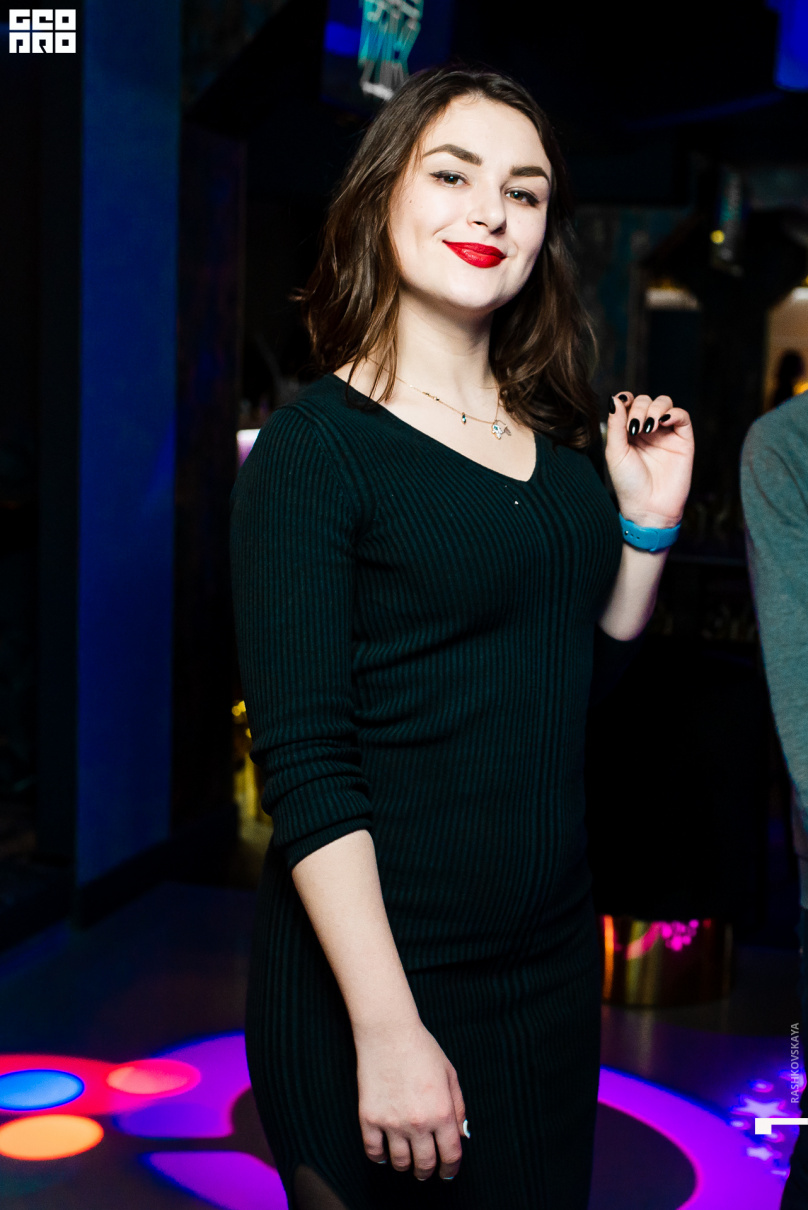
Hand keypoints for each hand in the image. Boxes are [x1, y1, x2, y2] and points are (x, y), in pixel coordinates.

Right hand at [354, 1017, 465, 1181]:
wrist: (388, 1032)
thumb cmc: (421, 1048)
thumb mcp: (450, 1074)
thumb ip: (458, 1107)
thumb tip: (461, 1135)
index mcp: (442, 1112)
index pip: (450, 1155)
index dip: (450, 1169)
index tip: (447, 1173)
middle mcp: (418, 1122)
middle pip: (425, 1164)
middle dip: (427, 1171)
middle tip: (425, 1170)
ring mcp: (392, 1122)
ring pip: (400, 1162)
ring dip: (405, 1165)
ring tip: (406, 1159)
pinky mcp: (369, 1118)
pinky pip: (373, 1151)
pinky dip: (380, 1157)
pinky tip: (384, 1152)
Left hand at [605, 392, 693, 527]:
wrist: (649, 507)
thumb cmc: (629, 484)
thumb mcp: (615, 452)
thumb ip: (615, 425)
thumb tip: (614, 399)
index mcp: (628, 432)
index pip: (629, 403)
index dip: (626, 398)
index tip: (622, 404)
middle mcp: (647, 429)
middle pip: (646, 400)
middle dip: (639, 408)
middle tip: (635, 428)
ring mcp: (666, 433)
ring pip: (664, 403)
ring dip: (655, 408)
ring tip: (648, 427)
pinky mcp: (683, 439)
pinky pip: (682, 416)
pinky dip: (673, 413)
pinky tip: (662, 422)